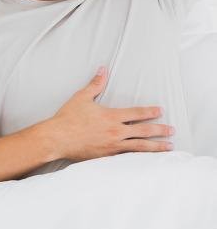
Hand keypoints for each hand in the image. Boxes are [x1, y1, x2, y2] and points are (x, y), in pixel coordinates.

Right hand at [48, 67, 173, 161]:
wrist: (57, 138)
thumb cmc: (67, 118)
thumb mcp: (81, 97)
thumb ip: (95, 84)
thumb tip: (102, 70)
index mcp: (111, 116)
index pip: (137, 113)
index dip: (150, 112)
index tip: (159, 111)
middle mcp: (115, 132)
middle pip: (143, 131)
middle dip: (159, 130)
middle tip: (171, 130)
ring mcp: (112, 146)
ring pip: (140, 147)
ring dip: (156, 146)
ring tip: (168, 146)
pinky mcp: (106, 156)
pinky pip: (128, 156)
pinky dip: (140, 157)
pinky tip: (147, 159)